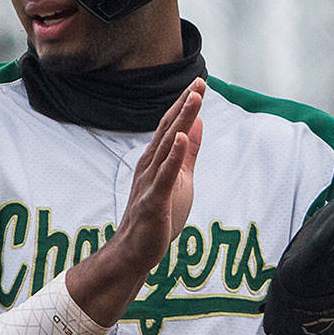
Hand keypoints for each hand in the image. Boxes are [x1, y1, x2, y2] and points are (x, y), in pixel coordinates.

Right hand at [115, 76, 204, 268]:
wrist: (133, 251)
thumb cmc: (157, 216)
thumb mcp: (179, 180)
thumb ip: (188, 153)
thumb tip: (198, 124)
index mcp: (156, 160)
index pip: (171, 127)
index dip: (186, 105)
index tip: (200, 83)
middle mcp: (150, 165)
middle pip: (169, 129)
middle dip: (185, 106)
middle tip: (199, 82)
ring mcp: (150, 182)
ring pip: (167, 146)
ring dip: (181, 122)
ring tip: (194, 100)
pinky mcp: (153, 201)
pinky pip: (164, 175)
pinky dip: (173, 155)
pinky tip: (180, 138)